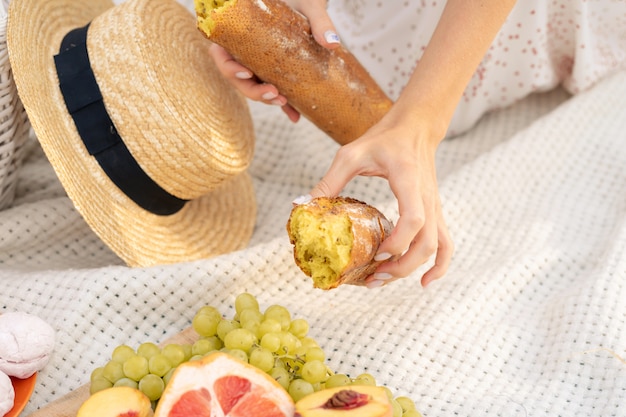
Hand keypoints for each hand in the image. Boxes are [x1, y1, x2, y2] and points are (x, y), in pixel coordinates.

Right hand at [208, 0, 339, 120]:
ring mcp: (258, 62)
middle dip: (253, 91)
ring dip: (266, 99)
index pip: (221, 54)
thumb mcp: (308, 4)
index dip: (229, 68)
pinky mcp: (274, 71)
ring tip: (284, 102)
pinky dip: (284, 105)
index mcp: (239, 31)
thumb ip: (319, 20)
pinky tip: (295, 116)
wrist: (310, 3)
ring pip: (254, 86)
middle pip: (237, 77)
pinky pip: (274, 89)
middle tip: (275, 94)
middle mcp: (244, 50)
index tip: (246, 73)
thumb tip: (332, 44)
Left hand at [307, 106, 454, 287]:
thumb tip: (303, 205)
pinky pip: (446, 244)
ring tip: (385, 280)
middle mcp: (427, 197)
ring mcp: (435, 206)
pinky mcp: (435, 212)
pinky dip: (439, 266)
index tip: (376, 254)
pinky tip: (424, 282)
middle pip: (427, 243)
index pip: (414, 218)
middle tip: (372, 277)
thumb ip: (329, 180)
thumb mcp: (351, 154)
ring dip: (413, 269)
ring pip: (437, 247)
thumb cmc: (384, 138)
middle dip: (401, 267)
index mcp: (408, 179)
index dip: (397, 242)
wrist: (416, 127)